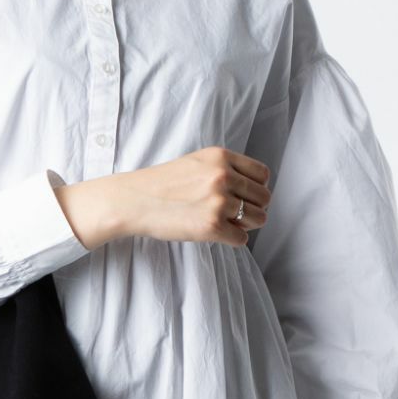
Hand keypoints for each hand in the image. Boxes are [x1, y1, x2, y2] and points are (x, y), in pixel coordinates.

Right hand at [53, 146, 270, 249]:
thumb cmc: (162, 184)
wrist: (134, 200)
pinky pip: (242, 239)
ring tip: (225, 224)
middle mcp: (223, 176)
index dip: (256, 189)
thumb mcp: (196, 162)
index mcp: (221, 158)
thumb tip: (252, 190)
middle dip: (252, 209)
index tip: (244, 197)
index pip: (262, 175)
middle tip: (234, 215)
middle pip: (263, 198)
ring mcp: (218, 201)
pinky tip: (216, 234)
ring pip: (257, 219)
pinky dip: (232, 240)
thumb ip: (224, 169)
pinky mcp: (212, 226)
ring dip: (245, 225)